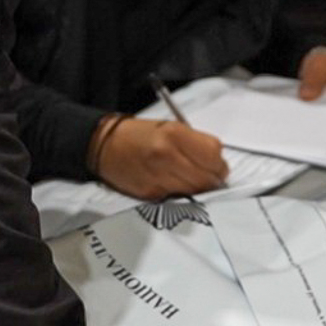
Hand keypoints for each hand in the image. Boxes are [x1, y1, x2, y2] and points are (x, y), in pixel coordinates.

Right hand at [98, 118, 228, 199]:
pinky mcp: (151, 194)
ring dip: (199, 189)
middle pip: (207, 177)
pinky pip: (178, 198)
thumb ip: (196, 144)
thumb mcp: (171, 127)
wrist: (105, 146)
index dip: (219, 163)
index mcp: (174, 134)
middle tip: (210, 176)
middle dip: (213, 179)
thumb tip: (217, 164)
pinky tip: (175, 184)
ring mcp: (158, 177)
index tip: (218, 165)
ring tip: (191, 179)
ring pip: (195, 192)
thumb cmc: (140, 135)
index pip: (213, 155)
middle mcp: (167, 156)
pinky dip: (181, 194)